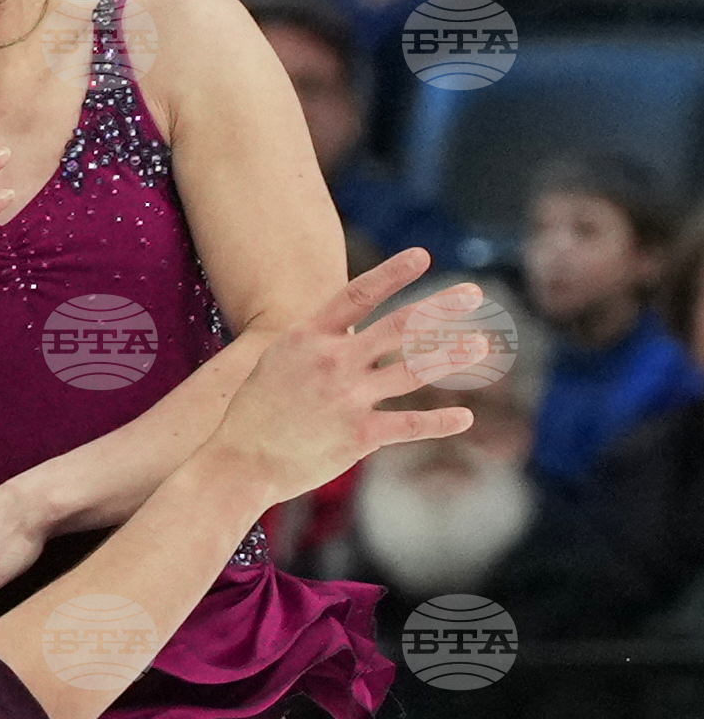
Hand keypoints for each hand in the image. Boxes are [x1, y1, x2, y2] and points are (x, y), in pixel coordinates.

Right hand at [204, 249, 483, 508]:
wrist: (237, 463)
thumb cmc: (253, 412)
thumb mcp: (276, 362)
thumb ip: (315, 342)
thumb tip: (345, 326)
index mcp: (309, 337)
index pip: (359, 295)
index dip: (393, 273)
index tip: (423, 256)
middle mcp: (334, 361)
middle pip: (399, 326)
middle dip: (441, 307)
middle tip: (474, 294)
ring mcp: (348, 398)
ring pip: (413, 371)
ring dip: (452, 357)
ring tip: (481, 347)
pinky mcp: (358, 435)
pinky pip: (409, 424)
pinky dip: (440, 422)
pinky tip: (465, 417)